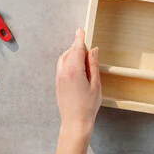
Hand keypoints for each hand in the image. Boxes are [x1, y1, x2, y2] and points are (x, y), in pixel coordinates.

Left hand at [52, 28, 100, 153]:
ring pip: (63, 58)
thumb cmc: (88, 106)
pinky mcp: (57, 83)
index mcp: (74, 71)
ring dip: (72, 53)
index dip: (80, 39)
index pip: (77, 49)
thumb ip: (93, 65)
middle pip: (69, 52)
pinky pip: (61, 66)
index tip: (81, 30)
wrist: (75, 122)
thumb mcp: (95, 84)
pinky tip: (76, 65)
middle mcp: (63, 72)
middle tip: (86, 43)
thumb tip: (93, 50)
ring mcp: (58, 78)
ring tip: (83, 55)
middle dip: (77, 46)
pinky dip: (67, 60)